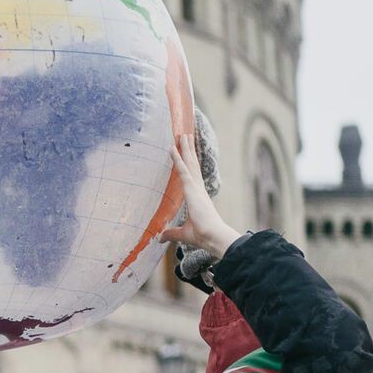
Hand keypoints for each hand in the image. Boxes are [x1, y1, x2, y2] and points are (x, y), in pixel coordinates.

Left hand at [157, 129, 243, 259]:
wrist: (213, 237)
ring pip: (189, 162)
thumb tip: (160, 237)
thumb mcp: (182, 233)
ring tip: (183, 134)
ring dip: (185, 148)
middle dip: (189, 149)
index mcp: (197, 196)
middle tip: (186, 135)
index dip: (189, 162)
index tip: (188, 151)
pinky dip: (177, 158)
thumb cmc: (203, 236)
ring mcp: (196, 187)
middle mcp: (198, 189)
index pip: (192, 175)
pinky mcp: (192, 189)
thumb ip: (171, 233)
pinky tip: (172, 148)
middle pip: (193, 164)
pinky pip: (183, 169)